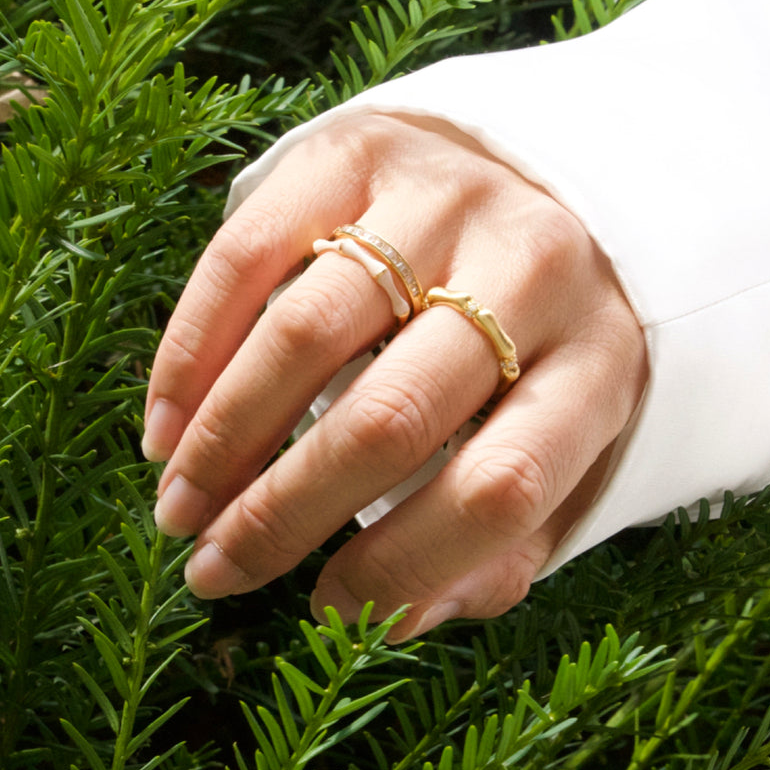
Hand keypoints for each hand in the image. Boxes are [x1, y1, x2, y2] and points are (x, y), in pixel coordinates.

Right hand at [143, 114, 647, 639]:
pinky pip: (248, 256)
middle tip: (217, 572)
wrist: (548, 186)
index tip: (329, 610)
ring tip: (180, 510)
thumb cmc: (547, 351)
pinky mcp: (363, 149)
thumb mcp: (567, 450)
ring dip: (224, 440)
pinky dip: (194, 352)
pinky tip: (170, 423)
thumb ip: (504, 544)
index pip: (501, 487)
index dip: (404, 567)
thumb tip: (395, 620)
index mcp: (599, 363)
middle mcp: (534, 268)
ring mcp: (445, 196)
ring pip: (305, 335)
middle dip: (284, 515)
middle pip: (390, 417)